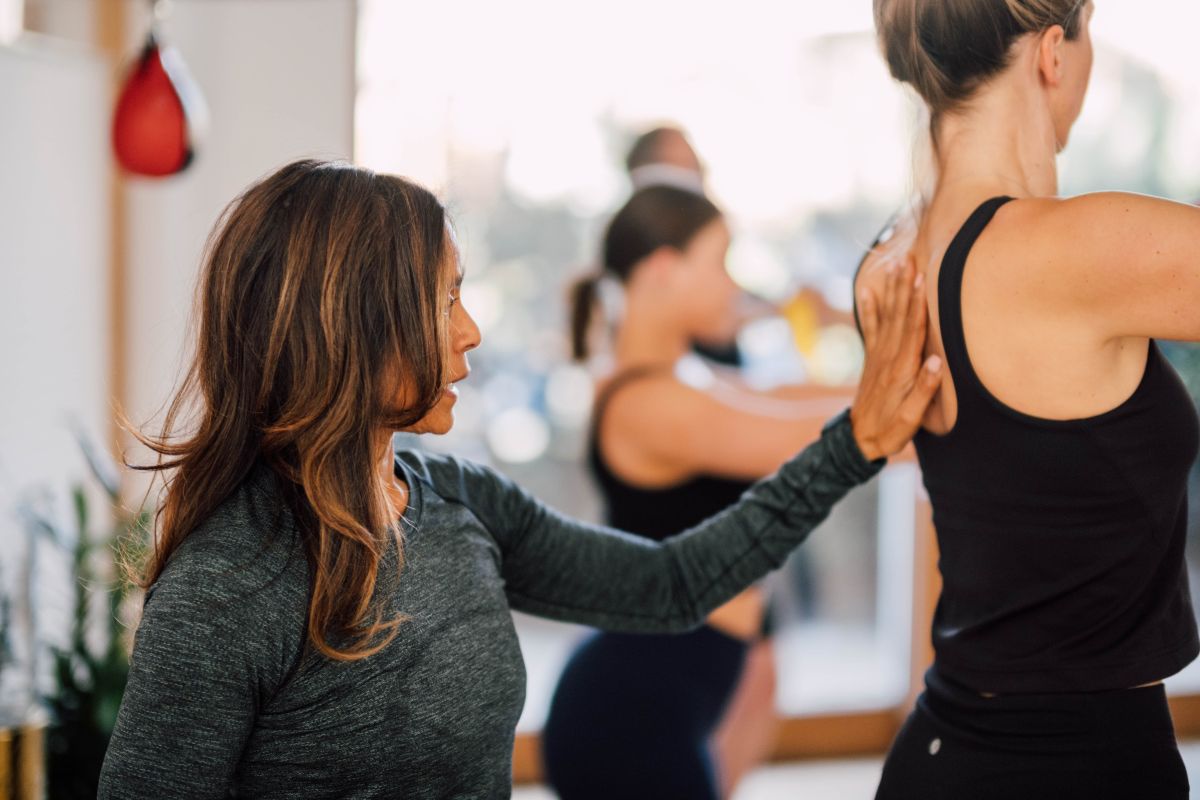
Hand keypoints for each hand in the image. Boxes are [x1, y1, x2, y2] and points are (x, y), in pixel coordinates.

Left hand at [849, 257, 942, 460]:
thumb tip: (939, 361)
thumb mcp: (912, 418)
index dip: (918, 304)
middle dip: (905, 287)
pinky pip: (870, 329)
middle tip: (909, 259)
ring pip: (886, 317)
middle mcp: (889, 357)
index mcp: (902, 369)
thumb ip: (925, 390)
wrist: (860, 440)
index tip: (922, 279)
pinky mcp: (872, 360)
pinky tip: (867, 290)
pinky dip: (869, 309)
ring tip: (895, 266)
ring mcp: (878, 356)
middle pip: (899, 316)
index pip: (913, 330)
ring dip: (891, 291)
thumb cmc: (891, 430)